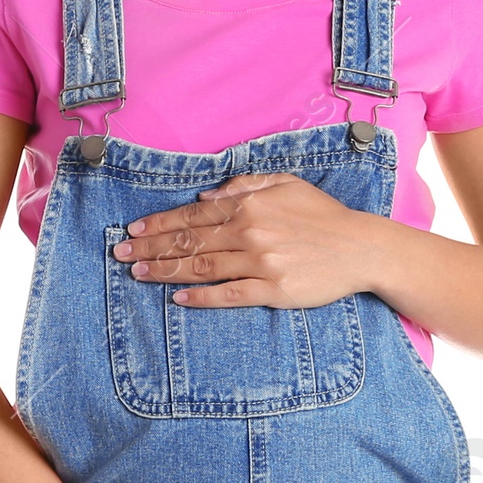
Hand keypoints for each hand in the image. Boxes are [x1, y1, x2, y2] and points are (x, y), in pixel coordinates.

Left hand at [111, 173, 381, 308]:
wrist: (362, 248)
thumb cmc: (324, 216)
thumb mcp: (286, 184)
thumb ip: (245, 185)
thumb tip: (205, 194)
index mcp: (250, 205)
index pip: (194, 214)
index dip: (161, 223)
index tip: (134, 231)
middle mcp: (251, 232)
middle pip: (190, 241)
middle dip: (151, 248)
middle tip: (121, 255)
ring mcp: (261, 262)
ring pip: (202, 267)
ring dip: (166, 271)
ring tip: (139, 274)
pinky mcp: (273, 290)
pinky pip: (229, 294)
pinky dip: (202, 297)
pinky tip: (179, 298)